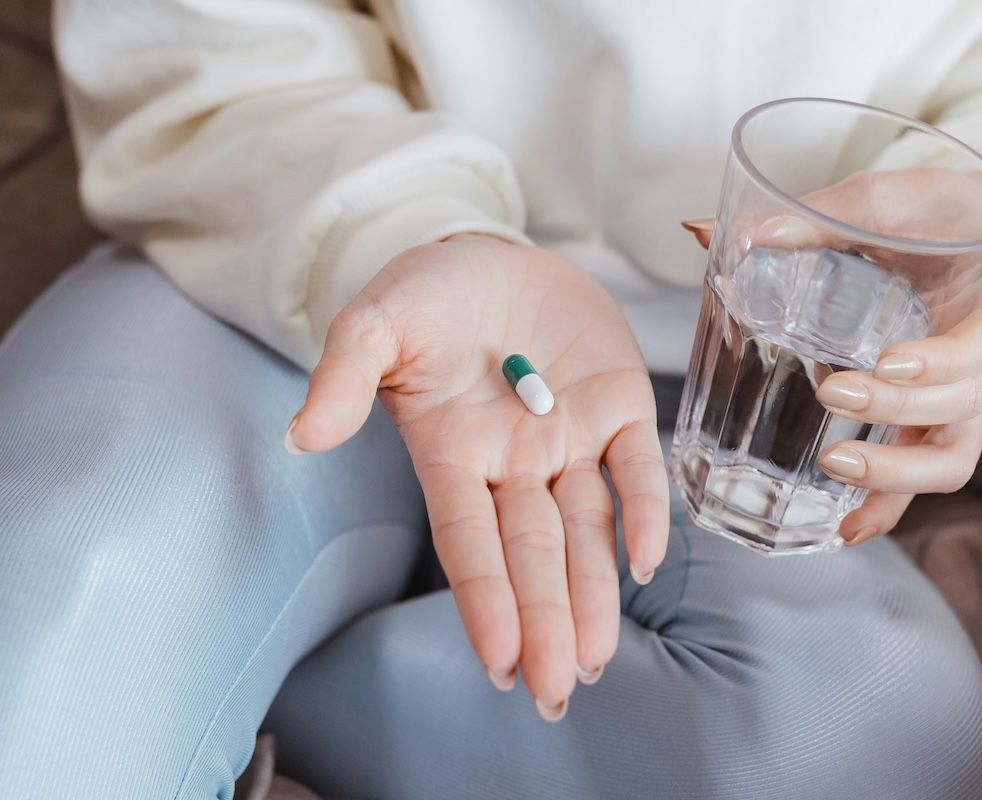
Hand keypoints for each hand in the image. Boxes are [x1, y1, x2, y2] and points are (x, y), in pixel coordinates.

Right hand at [285, 234, 669, 718]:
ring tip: (596, 657)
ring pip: (587, 528)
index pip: (468, 540)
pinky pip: (637, 466)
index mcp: (452, 453)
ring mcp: (569, 438)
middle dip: (544, 619)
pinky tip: (647, 560)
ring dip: (595, 590)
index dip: (485, 598)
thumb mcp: (374, 323)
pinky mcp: (618, 405)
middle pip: (532, 553)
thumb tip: (303, 435)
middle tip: (555, 690)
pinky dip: (647, 509)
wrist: (488, 253)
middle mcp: (513, 462)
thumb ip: (343, 376)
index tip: (499, 660)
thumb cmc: (425, 295)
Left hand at [686, 169, 981, 544]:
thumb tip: (702, 233)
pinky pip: (925, 476)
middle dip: (899, 409)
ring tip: (834, 469)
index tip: (886, 363)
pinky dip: (889, 505)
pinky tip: (844, 527)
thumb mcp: (886, 199)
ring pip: (953, 457)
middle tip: (831, 392)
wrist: (964, 238)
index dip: (946, 360)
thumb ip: (811, 215)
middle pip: (968, 402)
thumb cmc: (930, 215)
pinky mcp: (940, 424)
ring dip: (896, 474)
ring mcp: (975, 398)